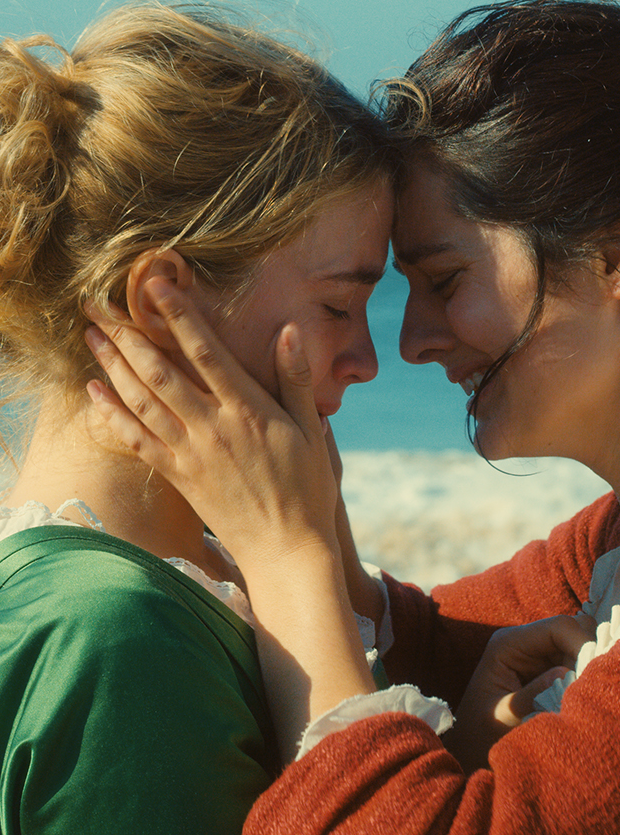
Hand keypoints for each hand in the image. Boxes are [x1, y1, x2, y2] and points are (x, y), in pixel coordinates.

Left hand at [84, 278, 337, 570]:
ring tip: (92, 336)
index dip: (181, 317)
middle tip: (101, 305)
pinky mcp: (178, 476)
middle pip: (162, 373)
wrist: (285, 547)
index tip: (158, 287)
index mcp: (248, 410)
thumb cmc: (306, 487)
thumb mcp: (312, 429)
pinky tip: (94, 392)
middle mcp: (213, 427)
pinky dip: (112, 415)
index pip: (207, 353)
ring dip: (113, 366)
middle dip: (129, 335)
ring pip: (143, 402)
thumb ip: (297, 380)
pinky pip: (137, 441)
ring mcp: (191, 453)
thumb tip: (288, 331)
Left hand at [446, 614, 595, 772]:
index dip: (583, 642)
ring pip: (579, 647)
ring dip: (589, 668)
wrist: (469, 748)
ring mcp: (538, 655)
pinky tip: (585, 699)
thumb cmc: (481, 734)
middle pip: (573, 632)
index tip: (596, 673)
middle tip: (597, 687)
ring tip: (590, 696)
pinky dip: (586, 678)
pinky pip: (577, 665)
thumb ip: (532, 695)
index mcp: (508, 644)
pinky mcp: (548, 670)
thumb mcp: (504, 717)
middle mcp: (525, 642)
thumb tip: (567, 672)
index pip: (558, 627)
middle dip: (590, 655)